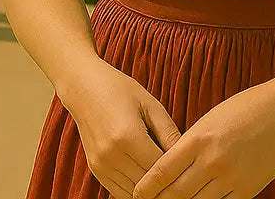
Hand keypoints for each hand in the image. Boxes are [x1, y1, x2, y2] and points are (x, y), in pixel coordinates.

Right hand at [61, 61, 180, 198]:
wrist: (83, 87)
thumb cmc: (119, 90)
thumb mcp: (150, 105)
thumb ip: (170, 133)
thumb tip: (188, 158)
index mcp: (128, 136)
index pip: (161, 169)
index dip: (179, 170)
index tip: (191, 168)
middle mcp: (111, 155)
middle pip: (149, 184)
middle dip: (168, 182)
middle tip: (183, 177)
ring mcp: (101, 164)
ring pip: (135, 193)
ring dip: (151, 189)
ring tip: (166, 179)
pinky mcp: (95, 169)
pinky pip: (120, 193)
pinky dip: (136, 191)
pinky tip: (147, 180)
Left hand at [132, 85, 274, 198]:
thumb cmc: (241, 111)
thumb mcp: (207, 122)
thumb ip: (188, 146)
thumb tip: (169, 169)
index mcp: (197, 140)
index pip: (162, 171)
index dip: (146, 187)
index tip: (137, 194)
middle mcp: (212, 161)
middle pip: (176, 193)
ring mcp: (231, 177)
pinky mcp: (248, 189)